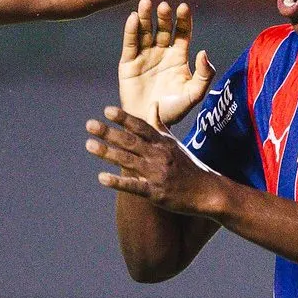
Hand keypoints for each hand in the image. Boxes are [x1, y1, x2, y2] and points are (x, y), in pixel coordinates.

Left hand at [86, 107, 221, 215]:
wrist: (208, 191)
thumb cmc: (189, 166)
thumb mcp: (175, 142)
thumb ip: (160, 124)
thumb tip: (153, 104)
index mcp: (162, 142)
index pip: (141, 126)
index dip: (124, 118)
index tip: (107, 110)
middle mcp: (159, 155)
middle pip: (130, 141)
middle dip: (109, 132)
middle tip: (89, 124)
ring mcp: (157, 174)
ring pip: (128, 161)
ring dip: (107, 153)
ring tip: (89, 145)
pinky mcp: (156, 193)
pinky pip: (134, 186)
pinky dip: (118, 182)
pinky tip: (102, 178)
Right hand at [118, 0, 213, 130]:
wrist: (149, 123)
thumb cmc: (174, 110)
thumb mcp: (194, 94)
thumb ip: (204, 75)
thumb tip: (203, 52)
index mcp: (179, 57)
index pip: (182, 32)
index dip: (183, 19)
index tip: (183, 7)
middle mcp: (161, 52)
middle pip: (163, 28)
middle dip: (163, 17)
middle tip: (164, 6)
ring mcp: (144, 56)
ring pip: (145, 31)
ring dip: (145, 16)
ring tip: (145, 3)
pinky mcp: (128, 62)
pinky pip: (130, 43)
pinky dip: (130, 30)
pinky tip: (132, 18)